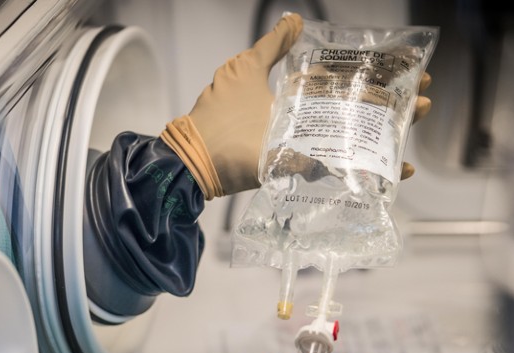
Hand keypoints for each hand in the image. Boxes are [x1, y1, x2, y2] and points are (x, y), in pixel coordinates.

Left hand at [161, 13, 432, 198]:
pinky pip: (344, 171)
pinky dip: (373, 170)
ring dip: (392, 131)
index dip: (376, 75)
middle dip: (395, 102)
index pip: (346, 82)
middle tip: (424, 97)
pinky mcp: (305, 171)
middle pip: (359, 110)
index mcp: (298, 96)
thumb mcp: (246, 70)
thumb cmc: (221, 115)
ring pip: (358, 138)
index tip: (407, 68)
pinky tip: (400, 168)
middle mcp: (308, 122)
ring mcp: (309, 148)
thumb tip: (295, 19)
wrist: (198, 160)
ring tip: (419, 117)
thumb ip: (272, 47)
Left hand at [161, 13, 303, 199]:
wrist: (190, 168)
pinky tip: (258, 121)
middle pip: (257, 61)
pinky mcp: (206, 113)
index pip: (272, 43)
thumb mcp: (277, 150)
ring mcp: (214, 94)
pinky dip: (246, 106)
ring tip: (281, 95)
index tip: (296, 22)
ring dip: (260, 87)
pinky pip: (232, 102)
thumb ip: (303, 159)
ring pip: (243, 83)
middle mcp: (230, 76)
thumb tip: (323, 169)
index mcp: (248, 71)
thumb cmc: (236, 145)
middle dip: (277, 60)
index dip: (287, 33)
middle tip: (297, 60)